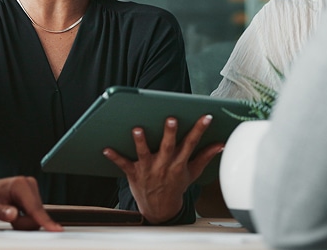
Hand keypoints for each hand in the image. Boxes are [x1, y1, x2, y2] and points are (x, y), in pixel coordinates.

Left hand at [0, 176, 61, 231]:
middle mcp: (28, 185)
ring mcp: (31, 191)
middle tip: (8, 218)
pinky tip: (14, 215)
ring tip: (9, 215)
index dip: (44, 220)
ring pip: (36, 216)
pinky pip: (34, 215)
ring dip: (24, 222)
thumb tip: (13, 214)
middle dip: (24, 222)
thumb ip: (1, 212)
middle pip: (37, 213)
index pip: (34, 208)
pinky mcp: (31, 197)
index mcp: (20, 185)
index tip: (55, 229)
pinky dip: (25, 219)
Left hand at [103, 115, 222, 223]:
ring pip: (144, 154)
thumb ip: (205, 156)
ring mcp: (148, 169)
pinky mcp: (134, 173)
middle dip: (170, 133)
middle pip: (168, 147)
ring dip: (141, 142)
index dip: (199, 130)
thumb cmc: (175, 186)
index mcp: (180, 163)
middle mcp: (164, 165)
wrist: (161, 209)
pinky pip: (123, 164)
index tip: (206, 117)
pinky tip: (106, 148)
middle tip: (171, 119)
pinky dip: (115, 157)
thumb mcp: (192, 173)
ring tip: (137, 129)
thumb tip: (220, 144)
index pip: (191, 144)